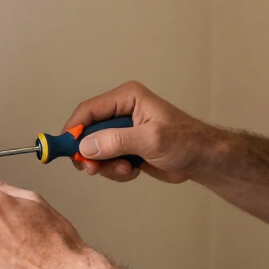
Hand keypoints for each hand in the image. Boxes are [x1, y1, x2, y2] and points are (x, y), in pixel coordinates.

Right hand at [63, 81, 216, 183]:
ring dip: (106, 165)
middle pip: (87, 132)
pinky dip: (116, 171)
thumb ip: (117, 141)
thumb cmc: (186, 141)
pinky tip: (134, 171)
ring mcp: (123, 131)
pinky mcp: (125, 147)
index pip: (88, 110)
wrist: (203, 160)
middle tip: (93, 169)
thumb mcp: (151, 140)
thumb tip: (86, 146)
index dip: (73, 129)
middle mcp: (121, 111)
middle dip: (90, 153)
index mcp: (127, 97)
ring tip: (127, 169)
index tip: (65, 149)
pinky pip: (106, 161)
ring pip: (95, 150)